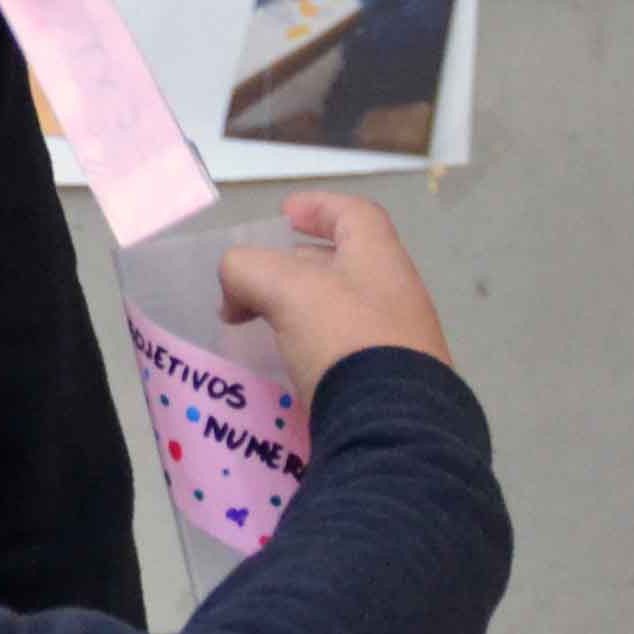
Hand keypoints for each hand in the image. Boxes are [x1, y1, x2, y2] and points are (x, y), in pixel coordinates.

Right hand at [221, 191, 451, 390]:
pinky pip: (347, 354)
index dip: (318, 207)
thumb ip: (249, 271)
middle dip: (299, 266)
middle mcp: (397, 296)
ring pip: (345, 312)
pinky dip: (315, 350)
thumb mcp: (286, 289)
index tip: (285, 213)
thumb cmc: (345, 339)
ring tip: (266, 326)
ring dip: (304, 311)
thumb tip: (234, 293)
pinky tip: (290, 368)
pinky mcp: (391, 385)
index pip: (354, 215)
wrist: (395, 427)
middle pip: (347, 264)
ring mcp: (400, 343)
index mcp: (380, 260)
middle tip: (259, 281)